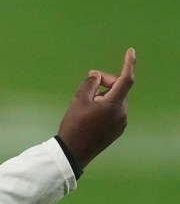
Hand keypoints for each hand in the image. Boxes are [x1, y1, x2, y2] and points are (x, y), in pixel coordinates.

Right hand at [58, 48, 135, 167]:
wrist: (73, 152)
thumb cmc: (74, 125)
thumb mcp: (78, 100)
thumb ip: (90, 83)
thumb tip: (97, 77)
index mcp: (115, 104)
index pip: (126, 79)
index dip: (129, 63)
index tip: (130, 51)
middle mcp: (123, 113)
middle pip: (119, 89)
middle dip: (105, 83)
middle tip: (89, 83)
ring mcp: (121, 124)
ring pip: (115, 101)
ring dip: (103, 97)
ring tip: (85, 104)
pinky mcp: (116, 131)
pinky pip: (114, 112)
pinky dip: (104, 108)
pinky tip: (90, 114)